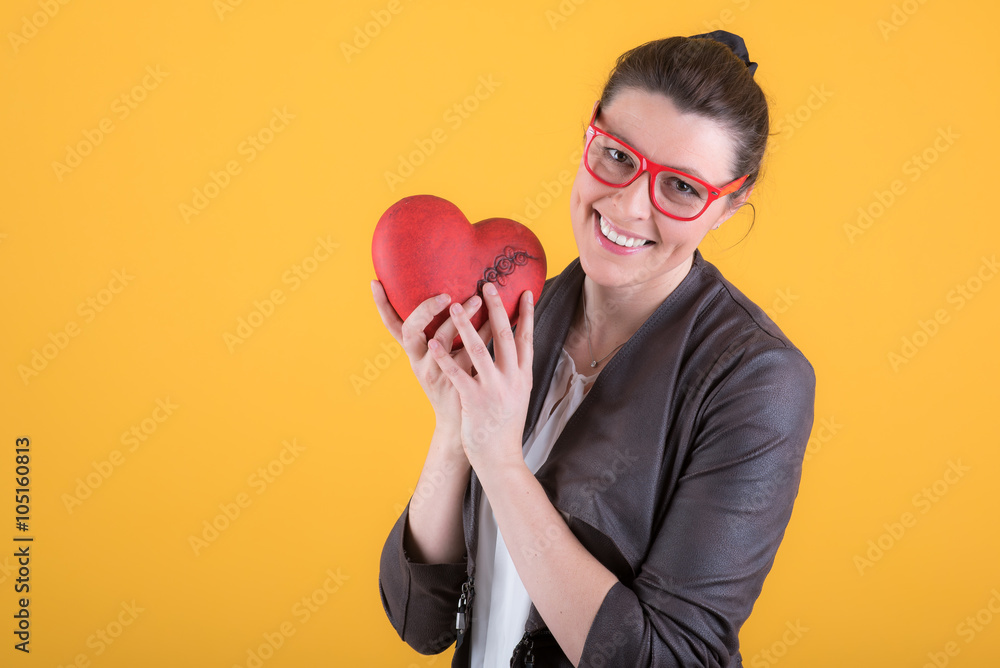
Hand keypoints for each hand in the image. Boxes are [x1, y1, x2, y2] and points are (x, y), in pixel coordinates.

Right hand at [371, 280, 492, 435]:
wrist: (461, 423)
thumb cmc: (454, 383)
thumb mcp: (441, 359)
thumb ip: (446, 333)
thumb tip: (459, 296)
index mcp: (413, 352)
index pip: (391, 326)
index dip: (382, 305)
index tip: (375, 282)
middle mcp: (419, 361)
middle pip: (410, 331)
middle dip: (425, 309)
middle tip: (445, 295)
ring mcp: (435, 372)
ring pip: (440, 339)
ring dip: (459, 317)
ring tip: (477, 300)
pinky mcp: (454, 381)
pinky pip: (468, 352)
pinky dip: (482, 334)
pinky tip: (494, 322)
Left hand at [427, 282, 533, 471]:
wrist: (500, 457)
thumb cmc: (505, 424)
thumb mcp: (518, 394)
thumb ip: (515, 370)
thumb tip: (513, 345)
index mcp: (523, 376)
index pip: (527, 339)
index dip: (527, 315)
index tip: (525, 293)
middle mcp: (512, 379)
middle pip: (505, 337)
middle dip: (497, 309)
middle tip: (488, 285)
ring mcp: (493, 390)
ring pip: (479, 350)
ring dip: (466, 325)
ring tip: (454, 304)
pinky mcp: (474, 401)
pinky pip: (457, 374)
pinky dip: (445, 357)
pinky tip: (433, 342)